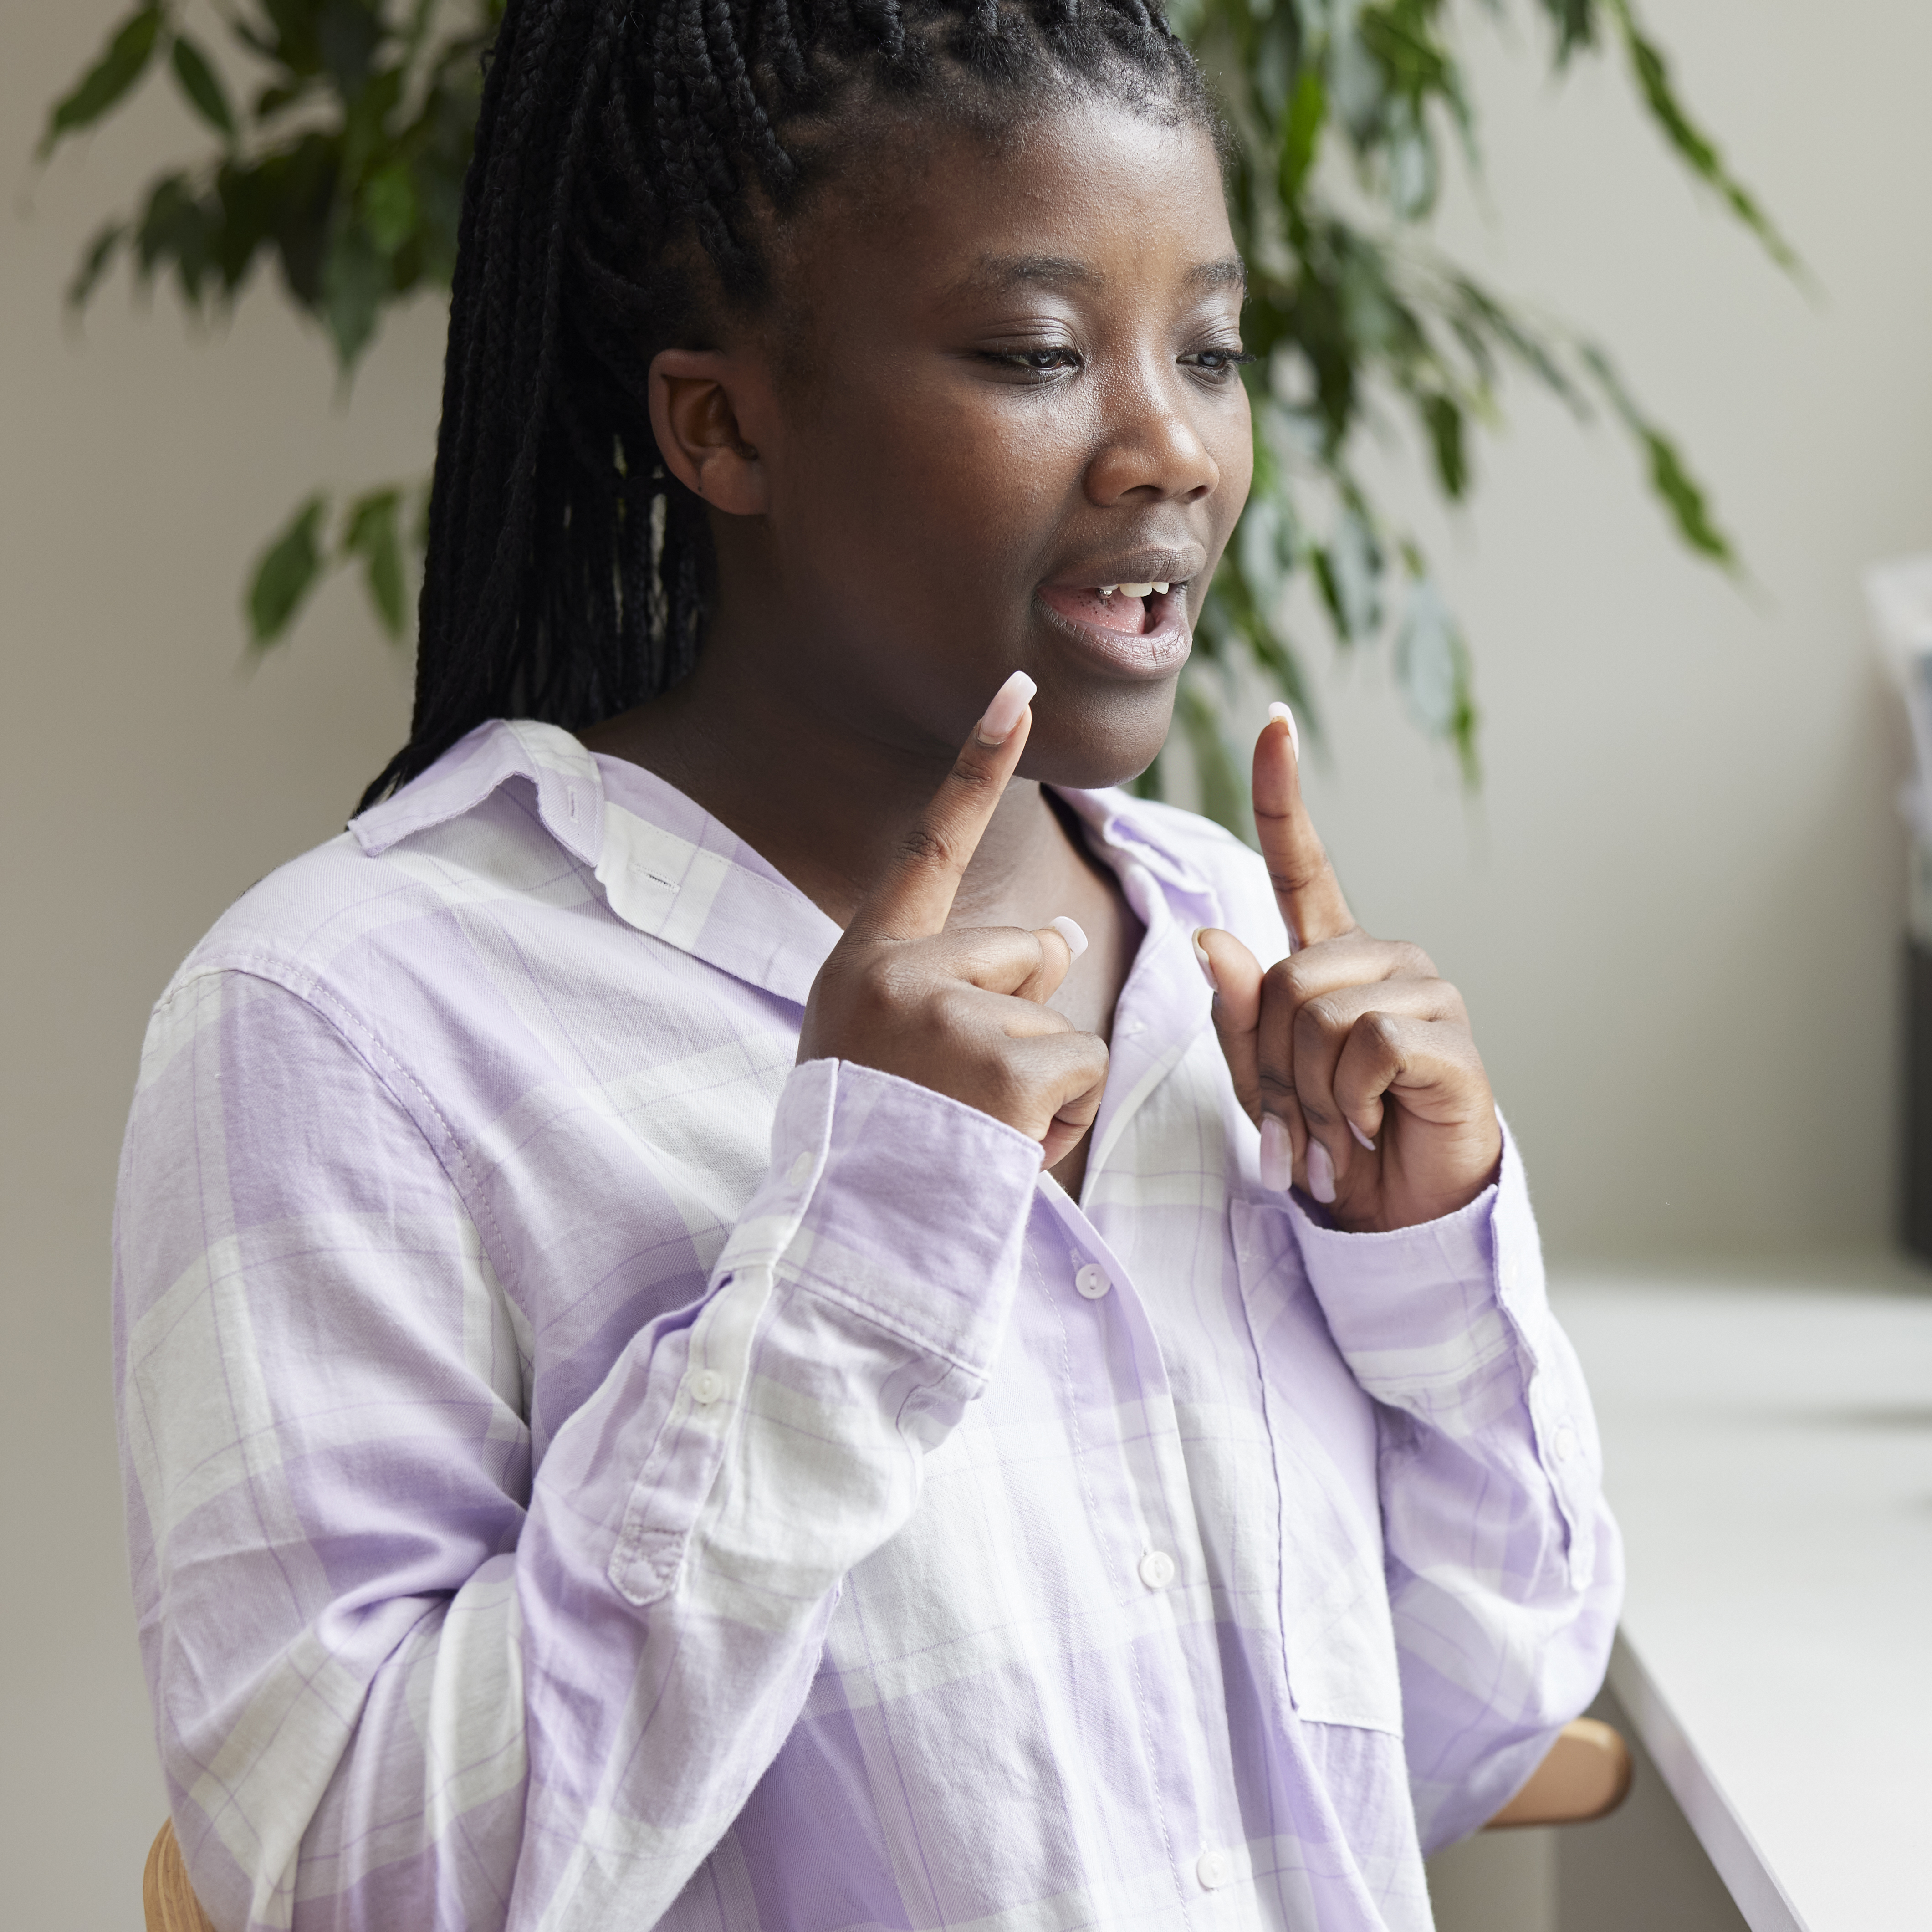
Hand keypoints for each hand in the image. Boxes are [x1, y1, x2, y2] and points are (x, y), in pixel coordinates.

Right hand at [798, 671, 1106, 1165]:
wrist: (849, 1242)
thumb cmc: (875, 1149)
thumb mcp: (896, 1048)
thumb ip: (961, 984)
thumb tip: (1055, 932)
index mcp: (866, 963)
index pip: (931, 845)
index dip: (976, 764)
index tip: (1018, 689)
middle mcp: (902, 973)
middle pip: (1027, 954)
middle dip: (1025, 1027)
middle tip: (958, 1098)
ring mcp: (951, 1017)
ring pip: (1062, 1023)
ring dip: (1042, 1087)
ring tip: (974, 1132)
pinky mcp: (1005, 1067)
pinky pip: (1081, 1070)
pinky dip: (1062, 1118)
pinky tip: (1003, 1150)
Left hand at [1197, 705, 1499, 1232]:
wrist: (1401, 1218)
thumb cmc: (1332, 1145)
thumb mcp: (1262, 1083)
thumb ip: (1237, 1016)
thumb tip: (1212, 938)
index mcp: (1333, 959)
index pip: (1302, 865)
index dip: (1283, 796)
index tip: (1273, 721)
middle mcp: (1383, 962)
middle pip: (1283, 980)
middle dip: (1268, 1066)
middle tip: (1297, 1123)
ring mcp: (1424, 993)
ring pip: (1319, 1013)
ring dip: (1307, 1092)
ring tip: (1333, 1131)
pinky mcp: (1450, 1037)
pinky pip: (1368, 1042)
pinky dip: (1349, 1099)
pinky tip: (1369, 1126)